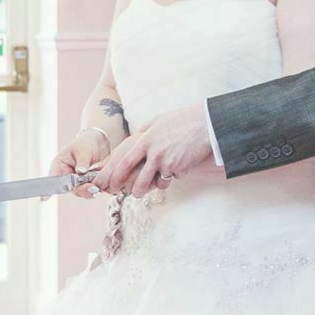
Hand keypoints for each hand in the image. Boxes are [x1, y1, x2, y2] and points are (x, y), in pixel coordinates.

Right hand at [47, 129, 111, 197]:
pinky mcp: (86, 185)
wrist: (97, 144)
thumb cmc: (85, 144)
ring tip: (99, 185)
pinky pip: (90, 191)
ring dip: (91, 190)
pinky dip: (97, 189)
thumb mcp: (83, 150)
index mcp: (59, 166)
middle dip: (83, 190)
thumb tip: (80, 171)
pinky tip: (102, 183)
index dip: (48, 190)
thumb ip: (82, 161)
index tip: (44, 198)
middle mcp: (66, 177)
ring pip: (82, 192)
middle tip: (93, 188)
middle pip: (71, 189)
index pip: (52, 180)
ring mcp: (76, 183)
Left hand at [93, 104, 212, 196]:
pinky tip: (176, 170)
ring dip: (142, 191)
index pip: (123, 159)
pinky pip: (168, 179)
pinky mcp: (176, 168)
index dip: (113, 173)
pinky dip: (170, 178)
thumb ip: (145, 131)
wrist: (206, 124)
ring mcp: (164, 160)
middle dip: (124, 187)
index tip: (108, 182)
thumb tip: (135, 138)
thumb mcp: (159, 121)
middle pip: (132, 175)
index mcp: (145, 138)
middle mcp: (152, 150)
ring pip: (147, 183)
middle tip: (119, 192)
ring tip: (140, 193)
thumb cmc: (183, 121)